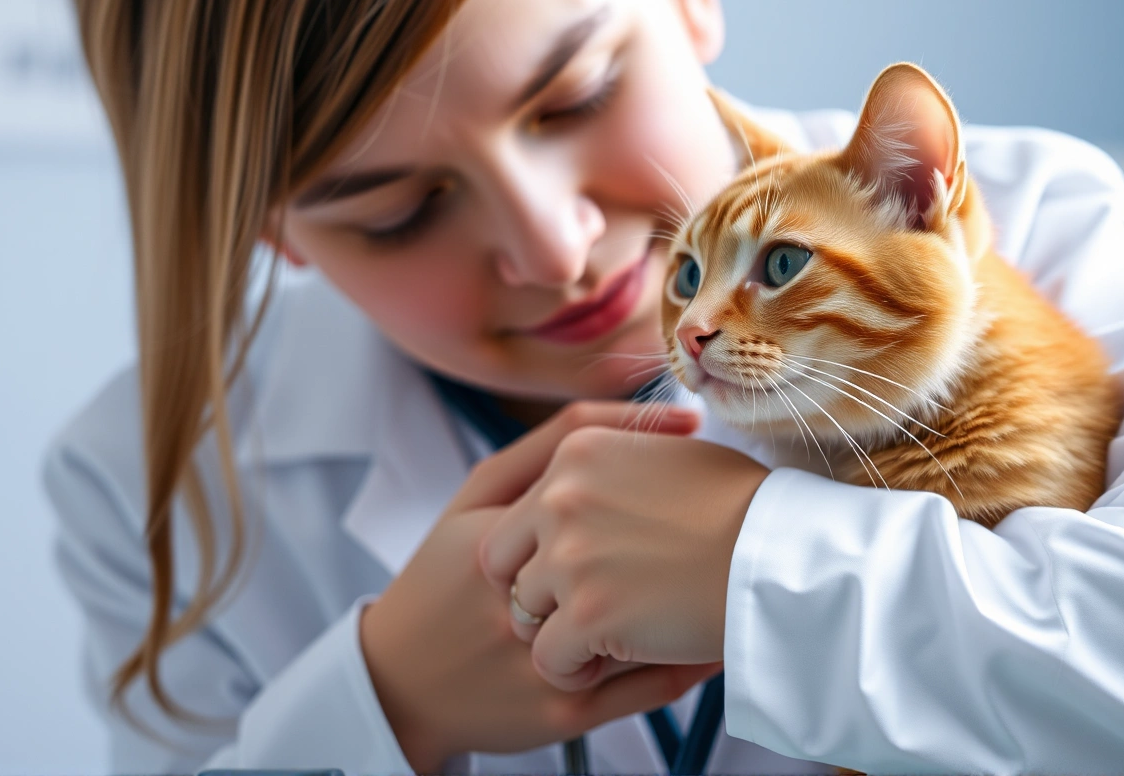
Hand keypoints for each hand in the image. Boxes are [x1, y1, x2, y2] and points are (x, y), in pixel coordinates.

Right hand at [358, 402, 717, 770]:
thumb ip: (552, 443)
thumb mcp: (477, 493)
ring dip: (691, 598)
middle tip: (720, 518)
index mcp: (496, 543)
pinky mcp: (563, 714)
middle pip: (632, 564)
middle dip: (682, 537)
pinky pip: (650, 686)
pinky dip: (693, 657)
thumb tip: (652, 410)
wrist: (400, 679)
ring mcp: (543, 664)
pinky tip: (713, 632)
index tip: (697, 459)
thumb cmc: (445, 576)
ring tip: (722, 570)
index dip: (659, 476)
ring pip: (646, 626)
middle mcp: (519, 607)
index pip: (600, 492)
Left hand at [479, 427, 771, 690]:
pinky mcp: (587, 613)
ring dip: (560, 630)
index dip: (542, 549)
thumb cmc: (741, 508)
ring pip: (523, 613)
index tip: (583, 567)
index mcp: (576, 453)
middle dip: (539, 588)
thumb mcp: (667, 454)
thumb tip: (589, 481)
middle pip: (505, 562)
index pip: (517, 515)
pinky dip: (576, 670)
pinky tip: (613, 660)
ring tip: (609, 633)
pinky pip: (549, 658)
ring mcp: (570, 556)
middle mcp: (560, 496)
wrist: (778, 554)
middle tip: (586, 604)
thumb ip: (613, 465)